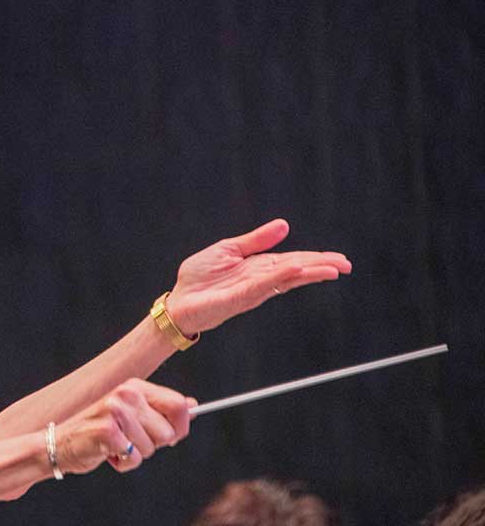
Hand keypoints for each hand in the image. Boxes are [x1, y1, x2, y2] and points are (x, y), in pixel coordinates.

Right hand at [56, 379, 193, 473]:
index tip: (167, 437)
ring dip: (136, 454)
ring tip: (116, 446)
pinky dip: (124, 463)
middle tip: (130, 440)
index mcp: (135, 387)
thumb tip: (192, 405)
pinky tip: (108, 454)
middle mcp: (126, 394)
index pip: (178, 405)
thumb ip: (161, 410)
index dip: (180, 427)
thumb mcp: (132, 416)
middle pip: (169, 431)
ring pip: (152, 447)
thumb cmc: (100, 432)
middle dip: (154, 444)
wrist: (60, 444)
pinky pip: (134, 458)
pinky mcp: (106, 431)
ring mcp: (114, 411)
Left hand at [165, 219, 351, 335]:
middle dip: (321, 267)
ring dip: (309, 273)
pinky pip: (263, 285)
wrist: (179, 299)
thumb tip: (284, 225)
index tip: (339, 258)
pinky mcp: (239, 297)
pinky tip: (296, 270)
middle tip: (346, 265)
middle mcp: (260, 280)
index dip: (315, 259)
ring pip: (285, 279)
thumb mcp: (229, 249)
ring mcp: (252, 290)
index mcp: (259, 267)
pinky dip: (280, 277)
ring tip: (332, 269)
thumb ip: (256, 240)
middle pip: (296, 271)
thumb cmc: (200, 276)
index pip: (293, 261)